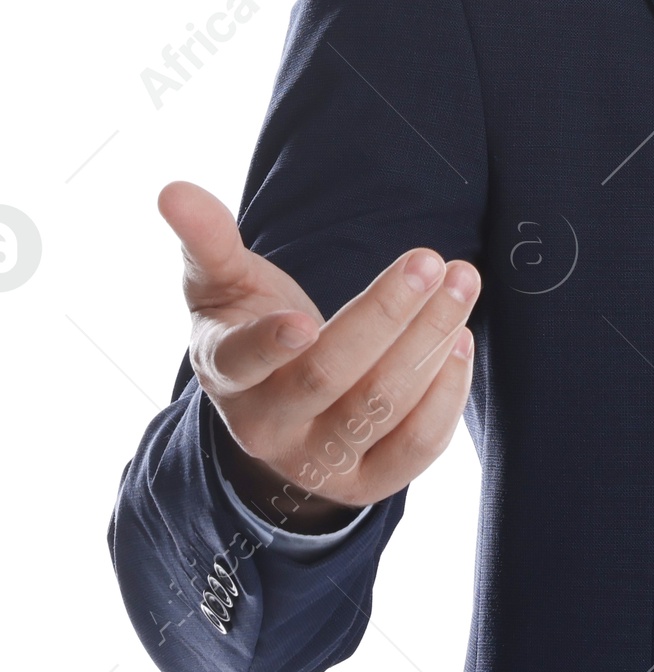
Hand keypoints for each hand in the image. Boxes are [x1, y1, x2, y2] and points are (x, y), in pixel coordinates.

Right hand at [160, 180, 480, 533]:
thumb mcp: (223, 287)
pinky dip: (447, 394)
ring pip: (381, 406)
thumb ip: (208, 239)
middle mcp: (270, 429)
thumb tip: (172, 189)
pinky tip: (462, 340)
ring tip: (463, 282)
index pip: (240, 364)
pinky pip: (417, 447)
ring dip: (431, 341)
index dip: (269, 345)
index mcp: (226, 376)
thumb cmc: (250, 329)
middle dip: (386, 316)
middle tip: (431, 262)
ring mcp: (320, 462)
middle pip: (329, 377)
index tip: (303, 318)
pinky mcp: (369, 482)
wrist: (277, 414)